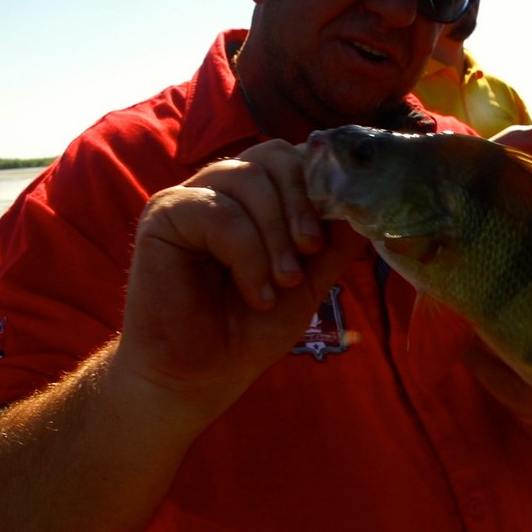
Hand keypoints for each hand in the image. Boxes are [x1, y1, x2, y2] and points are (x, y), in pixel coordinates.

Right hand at [115, 139, 367, 421]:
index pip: (294, 158)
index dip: (321, 183)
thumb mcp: (309, 282)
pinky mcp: (164, 214)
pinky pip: (219, 212)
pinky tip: (255, 293)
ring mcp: (191, 197)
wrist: (202, 374)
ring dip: (276, 235)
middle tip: (311, 250)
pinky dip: (247, 253)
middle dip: (302, 202)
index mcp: (257, 197)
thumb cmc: (250, 328)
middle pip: (273, 156)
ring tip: (283, 283)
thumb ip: (335, 243)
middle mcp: (223, 187)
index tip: (341, 222)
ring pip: (248, 179)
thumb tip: (367, 205)